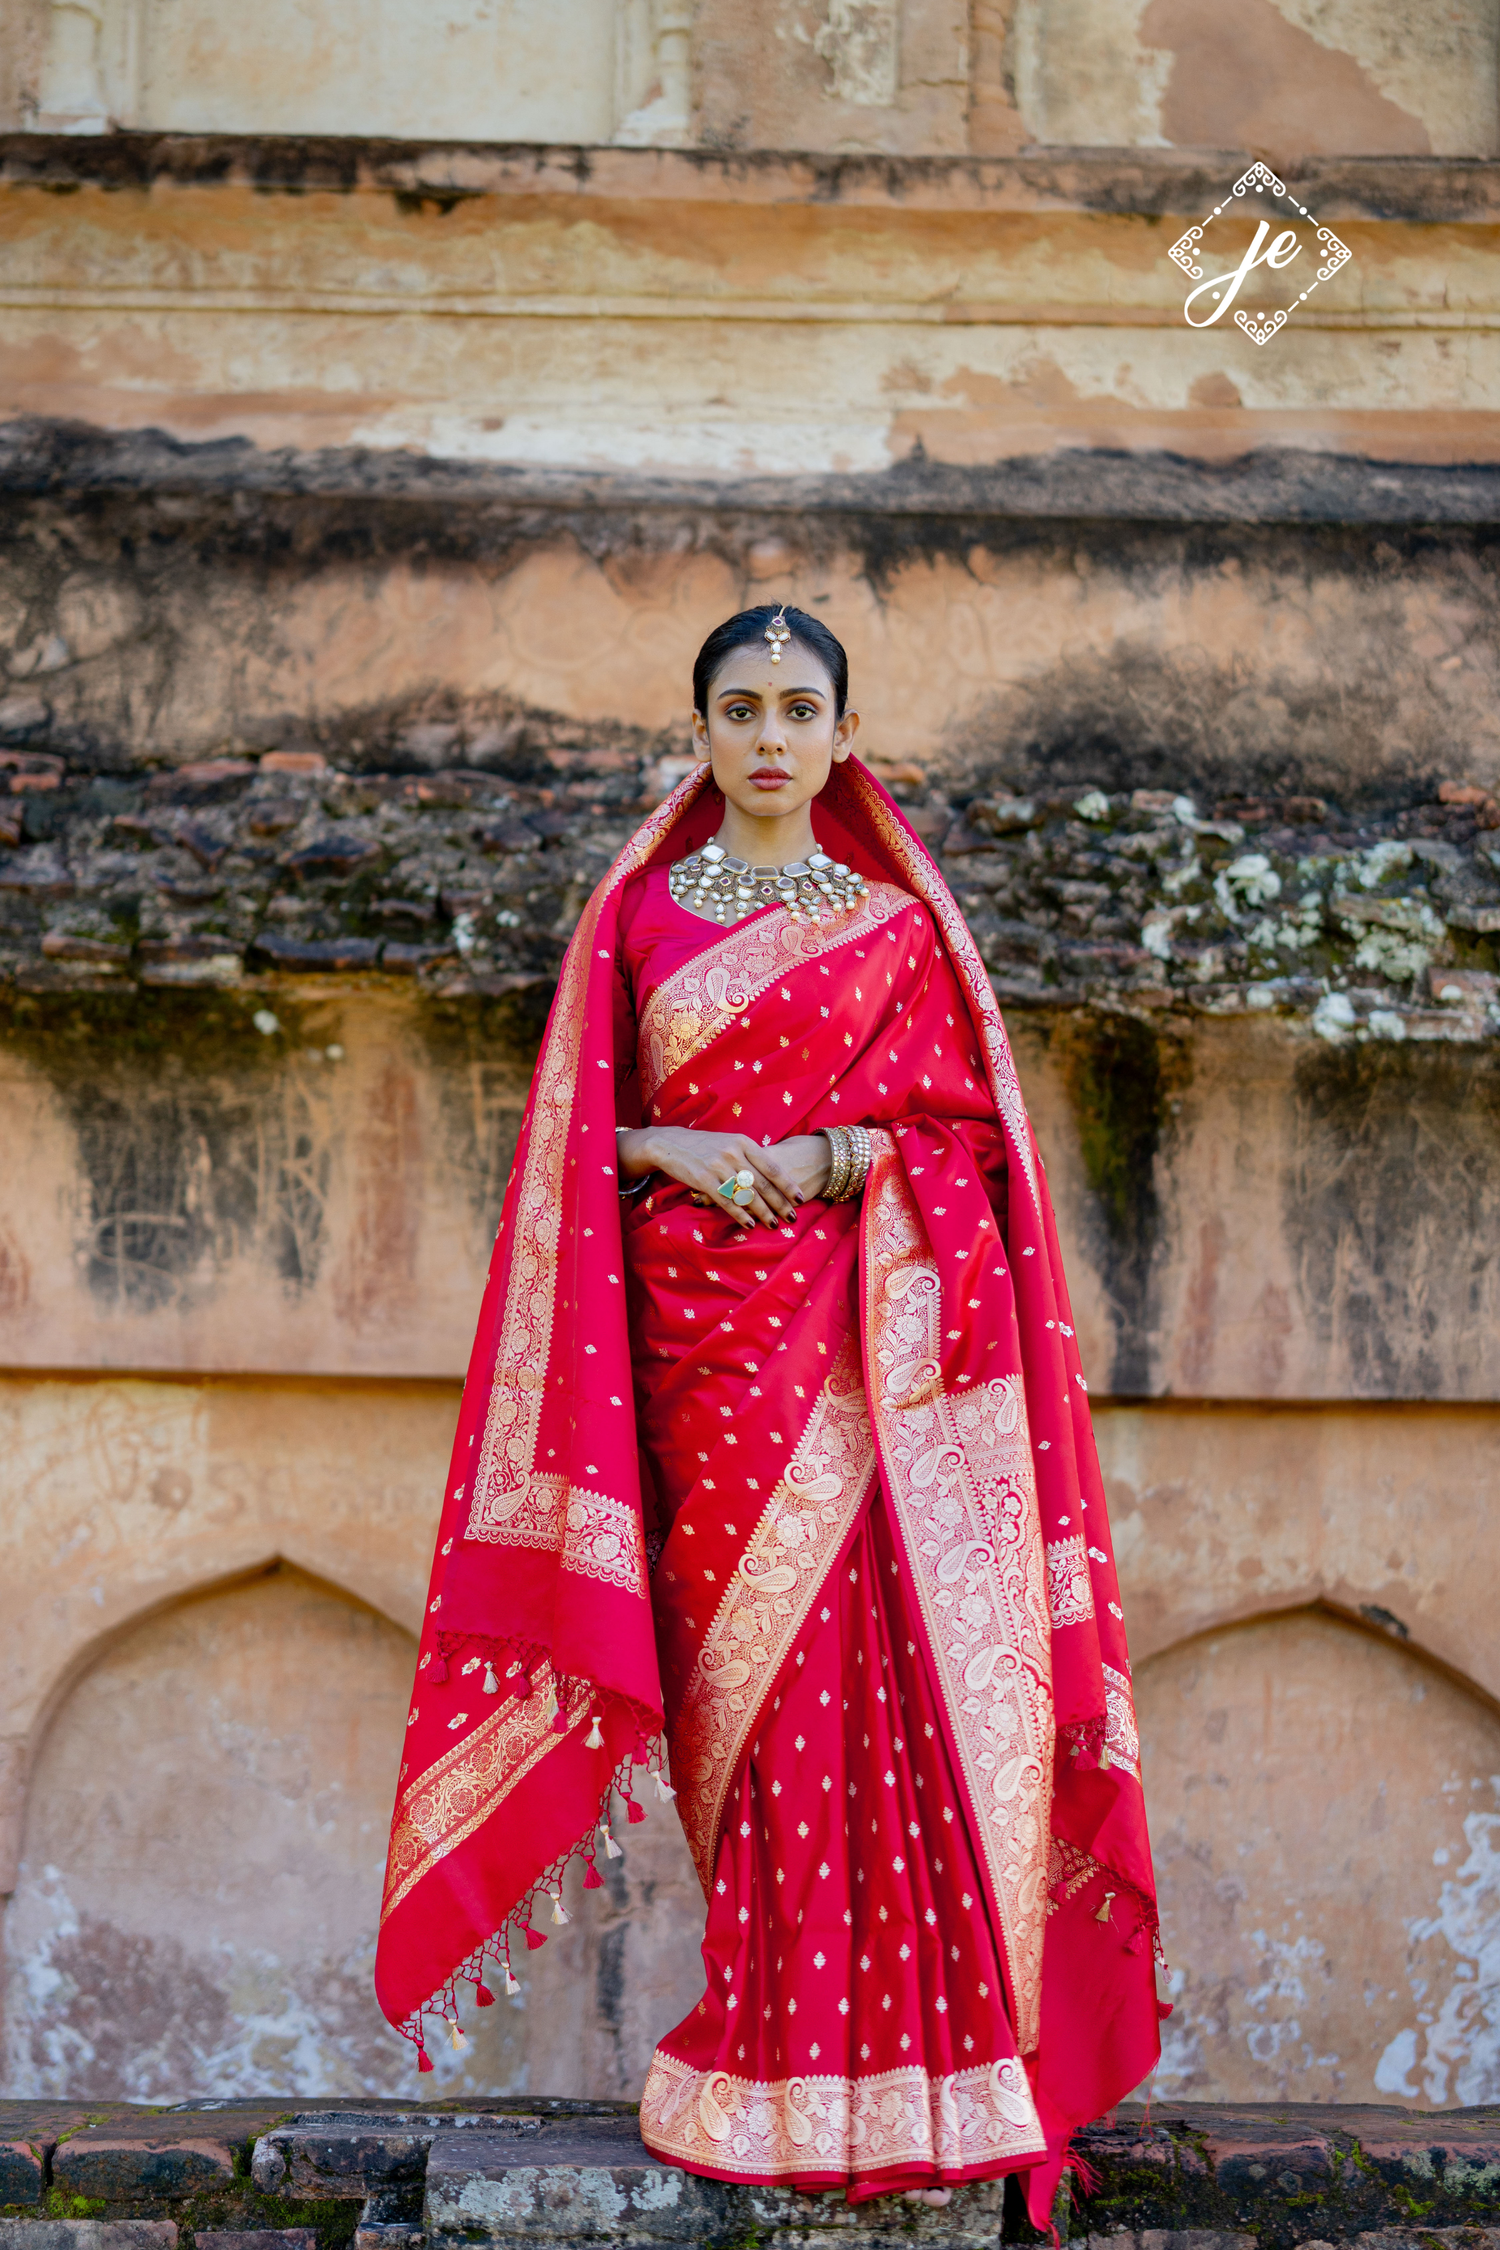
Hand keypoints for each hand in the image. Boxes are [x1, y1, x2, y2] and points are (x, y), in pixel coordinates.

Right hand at [617, 1128, 827, 1228]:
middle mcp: (734, 1153)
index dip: (788, 1184)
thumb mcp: (729, 1143)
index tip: (800, 1198)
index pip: (772, 1166)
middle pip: (763, 1183)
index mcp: (744, 1143)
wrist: (670, 1143)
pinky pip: (727, 1201)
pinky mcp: (704, 1180)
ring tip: (774, 1225)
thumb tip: (773, 1174)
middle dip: (779, 1203)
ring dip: (762, 1213)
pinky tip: (749, 1225)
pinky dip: (740, 1215)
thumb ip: (749, 1156)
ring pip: (747, 1195)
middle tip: (791, 1217)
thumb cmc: (704, 1146)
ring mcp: (719, 1167)